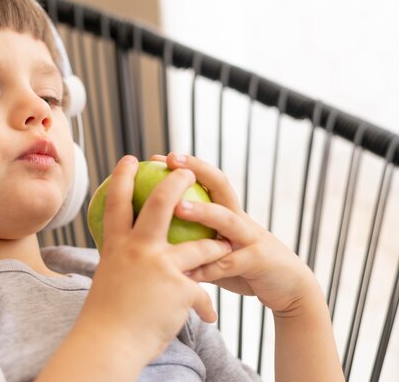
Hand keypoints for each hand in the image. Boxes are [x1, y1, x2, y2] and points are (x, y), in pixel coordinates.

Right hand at [78, 155, 231, 362]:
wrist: (109, 345)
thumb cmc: (105, 316)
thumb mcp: (108, 277)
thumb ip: (122, 260)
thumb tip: (127, 251)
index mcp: (117, 246)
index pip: (117, 202)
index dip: (122, 177)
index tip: (130, 159)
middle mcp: (138, 250)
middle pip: (159, 203)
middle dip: (176, 182)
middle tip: (185, 171)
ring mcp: (160, 267)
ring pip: (199, 246)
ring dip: (215, 246)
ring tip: (225, 246)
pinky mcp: (179, 289)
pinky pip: (203, 293)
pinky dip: (206, 306)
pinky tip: (210, 316)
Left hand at [152, 153, 319, 316]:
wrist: (290, 290)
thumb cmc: (245, 268)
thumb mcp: (218, 251)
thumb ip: (194, 241)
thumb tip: (155, 234)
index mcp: (229, 214)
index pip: (208, 180)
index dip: (186, 165)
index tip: (156, 156)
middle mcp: (241, 220)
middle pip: (221, 187)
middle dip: (197, 170)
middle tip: (172, 160)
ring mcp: (252, 239)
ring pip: (227, 220)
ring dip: (203, 212)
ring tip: (178, 207)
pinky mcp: (259, 261)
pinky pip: (229, 263)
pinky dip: (207, 269)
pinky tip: (185, 271)